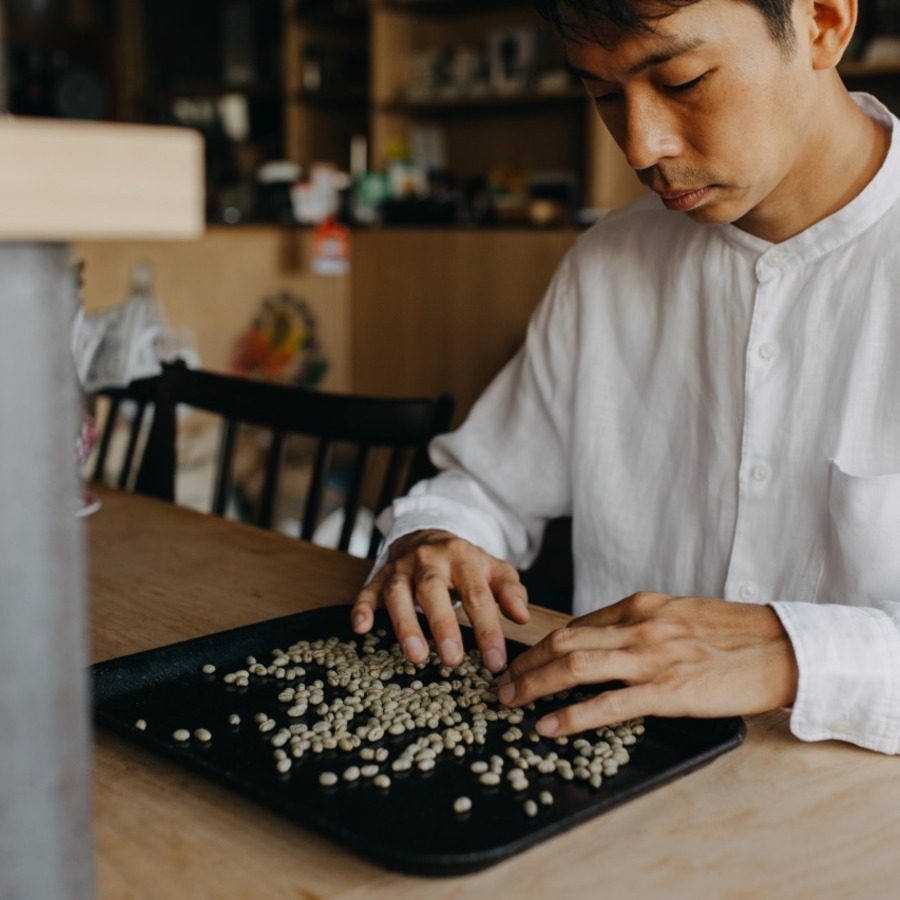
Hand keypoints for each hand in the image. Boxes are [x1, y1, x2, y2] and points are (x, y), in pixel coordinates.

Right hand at [351, 529, 528, 671]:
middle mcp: (428, 559)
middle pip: (433, 589)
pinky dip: (362, 607)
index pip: (477, 595)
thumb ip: (510, 590)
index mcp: (462, 557)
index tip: (495, 662)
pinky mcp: (379, 576)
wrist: (428, 534)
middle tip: (453, 659)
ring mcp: (401, 567)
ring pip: (398, 592)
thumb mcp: (493, 569)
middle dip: (442, 624)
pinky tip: (361, 627)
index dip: (487, 629)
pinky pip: (367, 590)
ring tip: (416, 656)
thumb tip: (522, 616)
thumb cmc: (465, 563)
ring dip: (405, 624)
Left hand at [496, 591, 798, 735]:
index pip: (578, 625)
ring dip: (534, 684)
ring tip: (510, 701)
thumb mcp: (679, 614)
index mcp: (640, 605)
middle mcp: (639, 626)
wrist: (781, 647)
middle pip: (564, 642)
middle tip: (501, 682)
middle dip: (527, 663)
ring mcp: (651, 658)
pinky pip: (607, 704)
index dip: (545, 645)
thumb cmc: (733, 633)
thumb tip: (601, 638)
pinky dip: (571, 715)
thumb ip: (639, 623)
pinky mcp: (667, 691)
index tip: (526, 659)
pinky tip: (548, 726)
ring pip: (575, 666)